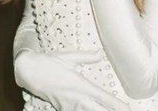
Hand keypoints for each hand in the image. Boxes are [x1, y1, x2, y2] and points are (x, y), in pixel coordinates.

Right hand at [15, 50, 129, 110]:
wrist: (29, 72)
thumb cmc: (49, 62)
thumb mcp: (69, 57)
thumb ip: (86, 57)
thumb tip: (100, 53)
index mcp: (80, 85)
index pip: (103, 98)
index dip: (116, 105)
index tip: (128, 109)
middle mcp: (76, 99)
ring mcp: (69, 106)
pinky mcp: (62, 109)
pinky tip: (93, 110)